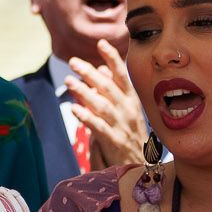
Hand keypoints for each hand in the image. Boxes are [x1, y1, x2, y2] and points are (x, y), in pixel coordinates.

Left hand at [63, 42, 146, 171]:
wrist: (142, 168)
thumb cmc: (129, 135)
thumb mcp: (124, 110)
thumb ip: (112, 89)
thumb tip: (100, 67)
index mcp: (132, 101)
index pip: (122, 76)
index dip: (112, 59)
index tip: (101, 43)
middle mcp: (128, 111)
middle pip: (109, 88)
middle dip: (91, 73)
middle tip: (74, 62)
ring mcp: (122, 127)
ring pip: (102, 106)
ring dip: (85, 93)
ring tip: (69, 82)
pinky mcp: (114, 142)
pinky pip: (99, 128)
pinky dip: (87, 117)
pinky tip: (74, 109)